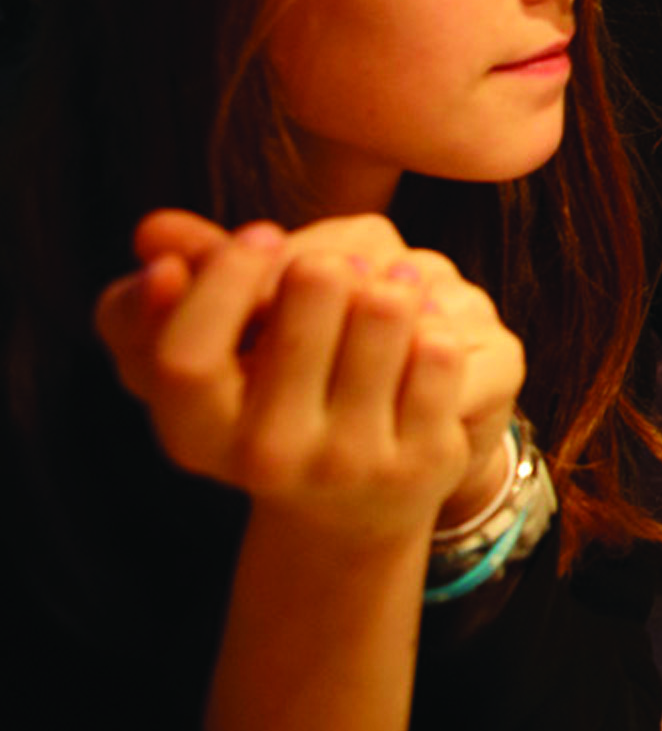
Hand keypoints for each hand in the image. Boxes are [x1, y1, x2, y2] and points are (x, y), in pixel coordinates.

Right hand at [94, 215, 485, 541]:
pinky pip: (439, 346)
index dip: (224, 278)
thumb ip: (177, 290)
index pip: (188, 353)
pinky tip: (424, 337)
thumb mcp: (215, 357)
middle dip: (329, 262)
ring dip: (391, 284)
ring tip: (386, 297)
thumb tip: (153, 231)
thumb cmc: (271, 401)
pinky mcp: (424, 459)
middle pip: (311, 289)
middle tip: (339, 268)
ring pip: (385, 306)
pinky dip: (436, 323)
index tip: (260, 234)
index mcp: (196, 434)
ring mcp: (351, 462)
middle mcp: (270, 458)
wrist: (353, 499)